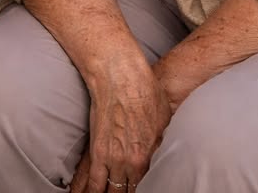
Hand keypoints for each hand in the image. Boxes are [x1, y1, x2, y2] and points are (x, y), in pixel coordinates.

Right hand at [69, 59, 171, 192]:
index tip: (142, 189)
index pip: (146, 187)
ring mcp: (112, 159)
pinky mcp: (96, 153)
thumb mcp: (164, 120)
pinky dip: (93, 192)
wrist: (121, 77)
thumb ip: (161, 143)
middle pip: (127, 192)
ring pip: (110, 192)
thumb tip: (162, 153)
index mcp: (148, 156)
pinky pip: (93, 183)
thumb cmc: (145, 92)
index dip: (144, 190)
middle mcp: (130, 163)